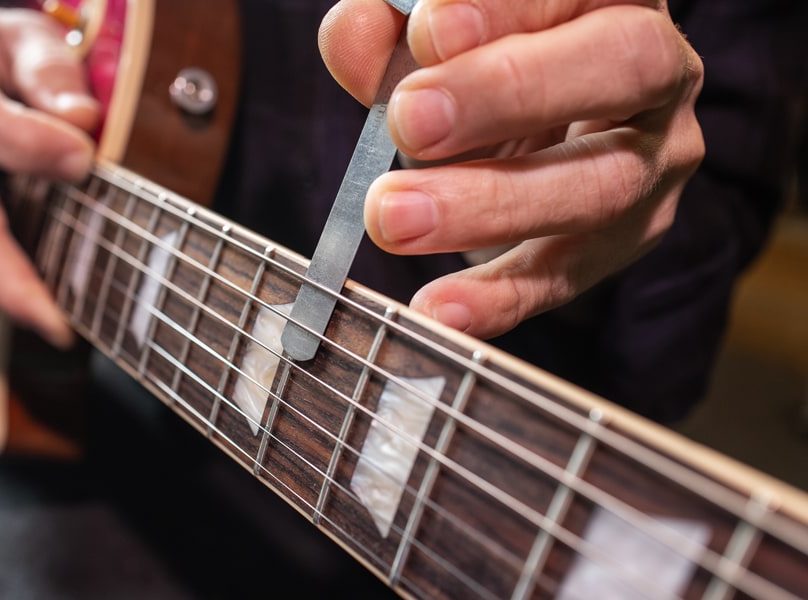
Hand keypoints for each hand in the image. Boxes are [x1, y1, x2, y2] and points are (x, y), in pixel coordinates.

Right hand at [0, 8, 98, 346]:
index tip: (83, 160)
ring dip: (9, 296)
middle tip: (55, 321)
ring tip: (59, 328)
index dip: (24, 142)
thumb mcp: (24, 36)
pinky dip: (7, 289)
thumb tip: (81, 119)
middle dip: (7, 277)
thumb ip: (50, 70)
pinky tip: (49, 310)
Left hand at [319, 0, 703, 338]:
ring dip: (490, 204)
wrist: (533, 129)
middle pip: (623, 66)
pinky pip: (566, 274)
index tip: (426, 30)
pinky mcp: (623, 242)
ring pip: (599, 185)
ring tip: (393, 217)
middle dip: (509, 92)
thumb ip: (390, 26)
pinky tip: (438, 310)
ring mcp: (654, 163)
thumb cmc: (479, 63)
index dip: (508, 5)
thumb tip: (353, 31)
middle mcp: (659, 70)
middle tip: (409, 121)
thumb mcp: (433, 34)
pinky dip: (499, 298)